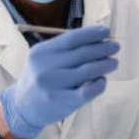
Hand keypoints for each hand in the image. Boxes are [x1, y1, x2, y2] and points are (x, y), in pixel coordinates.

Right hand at [1, 25, 119, 138]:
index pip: (72, 38)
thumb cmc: (41, 76)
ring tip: (113, 62)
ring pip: (88, 71)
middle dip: (104, 48)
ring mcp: (54, 86)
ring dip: (106, 64)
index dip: (92, 34)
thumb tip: (98, 37)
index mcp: (41, 52)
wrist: (24, 107)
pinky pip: (89, 90)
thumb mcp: (45, 58)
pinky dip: (100, 83)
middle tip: (115, 47)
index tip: (106, 31)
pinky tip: (102, 80)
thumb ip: (66, 48)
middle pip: (83, 53)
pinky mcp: (63, 102)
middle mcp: (45, 68)